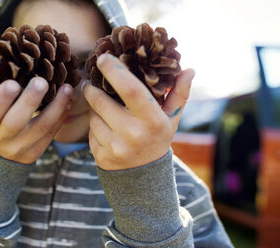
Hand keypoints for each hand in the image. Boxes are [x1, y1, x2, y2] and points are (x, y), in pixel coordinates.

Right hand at [0, 77, 72, 163]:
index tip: (13, 83)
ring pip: (41, 127)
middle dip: (30, 100)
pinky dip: (61, 115)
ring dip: (57, 106)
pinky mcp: (36, 151)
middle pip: (16, 122)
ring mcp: (20, 147)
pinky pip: (51, 133)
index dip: (1, 99)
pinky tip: (68, 100)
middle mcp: (2, 138)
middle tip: (42, 81)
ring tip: (67, 88)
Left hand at [83, 54, 194, 170]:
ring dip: (94, 109)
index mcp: (152, 120)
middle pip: (101, 101)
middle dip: (92, 88)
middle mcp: (133, 134)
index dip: (114, 70)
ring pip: (93, 116)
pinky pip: (89, 132)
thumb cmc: (157, 137)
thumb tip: (189, 70)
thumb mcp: (171, 117)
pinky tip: (105, 129)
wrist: (144, 174)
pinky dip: (94, 126)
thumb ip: (179, 93)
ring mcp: (115, 147)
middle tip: (91, 83)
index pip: (130, 89)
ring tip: (105, 111)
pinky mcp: (101, 156)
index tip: (103, 58)